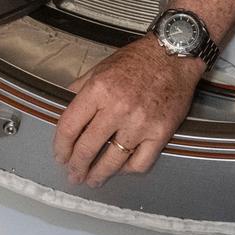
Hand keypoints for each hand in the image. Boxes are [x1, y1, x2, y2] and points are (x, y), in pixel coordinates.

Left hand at [52, 36, 203, 187]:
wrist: (174, 55)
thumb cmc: (137, 60)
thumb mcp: (100, 68)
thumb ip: (80, 89)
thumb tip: (64, 107)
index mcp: (98, 90)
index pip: (69, 127)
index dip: (60, 147)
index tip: (60, 156)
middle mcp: (117, 109)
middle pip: (87, 148)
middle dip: (76, 166)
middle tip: (73, 175)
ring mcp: (140, 123)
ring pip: (112, 161)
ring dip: (99, 174)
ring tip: (93, 179)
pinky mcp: (160, 133)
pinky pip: (140, 162)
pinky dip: (127, 170)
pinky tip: (120, 169)